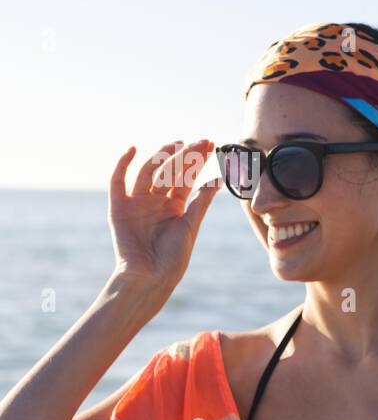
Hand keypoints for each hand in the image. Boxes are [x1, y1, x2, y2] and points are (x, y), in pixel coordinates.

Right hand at [108, 140, 221, 297]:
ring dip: (161, 157)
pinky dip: (122, 165)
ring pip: (149, 173)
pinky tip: (133, 150)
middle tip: (201, 142)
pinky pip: (117, 182)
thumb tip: (217, 180)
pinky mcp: (118, 208)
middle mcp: (155, 201)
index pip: (186, 178)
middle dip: (185, 156)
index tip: (210, 144)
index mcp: (174, 206)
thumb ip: (200, 202)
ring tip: (178, 145)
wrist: (150, 277)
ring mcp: (137, 203)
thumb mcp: (190, 226)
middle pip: (170, 172)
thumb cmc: (173, 258)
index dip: (197, 161)